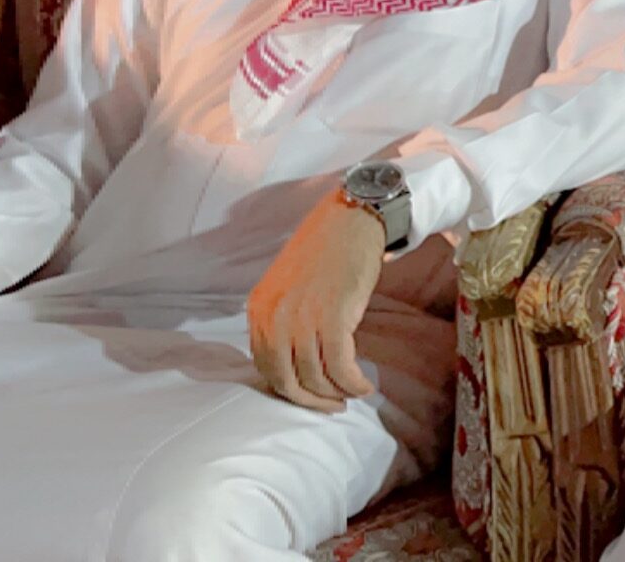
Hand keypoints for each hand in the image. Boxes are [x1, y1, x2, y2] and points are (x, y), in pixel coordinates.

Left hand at [247, 189, 385, 410]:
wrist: (350, 219)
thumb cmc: (325, 251)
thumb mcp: (288, 287)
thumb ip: (283, 319)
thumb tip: (295, 360)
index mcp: (258, 310)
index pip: (264, 367)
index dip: (290, 389)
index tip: (311, 395)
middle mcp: (274, 316)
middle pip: (286, 379)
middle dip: (311, 400)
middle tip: (333, 406)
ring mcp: (302, 317)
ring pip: (315, 376)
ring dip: (337, 392)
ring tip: (354, 391)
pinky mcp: (334, 316)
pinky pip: (340, 365)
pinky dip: (353, 382)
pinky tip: (365, 384)